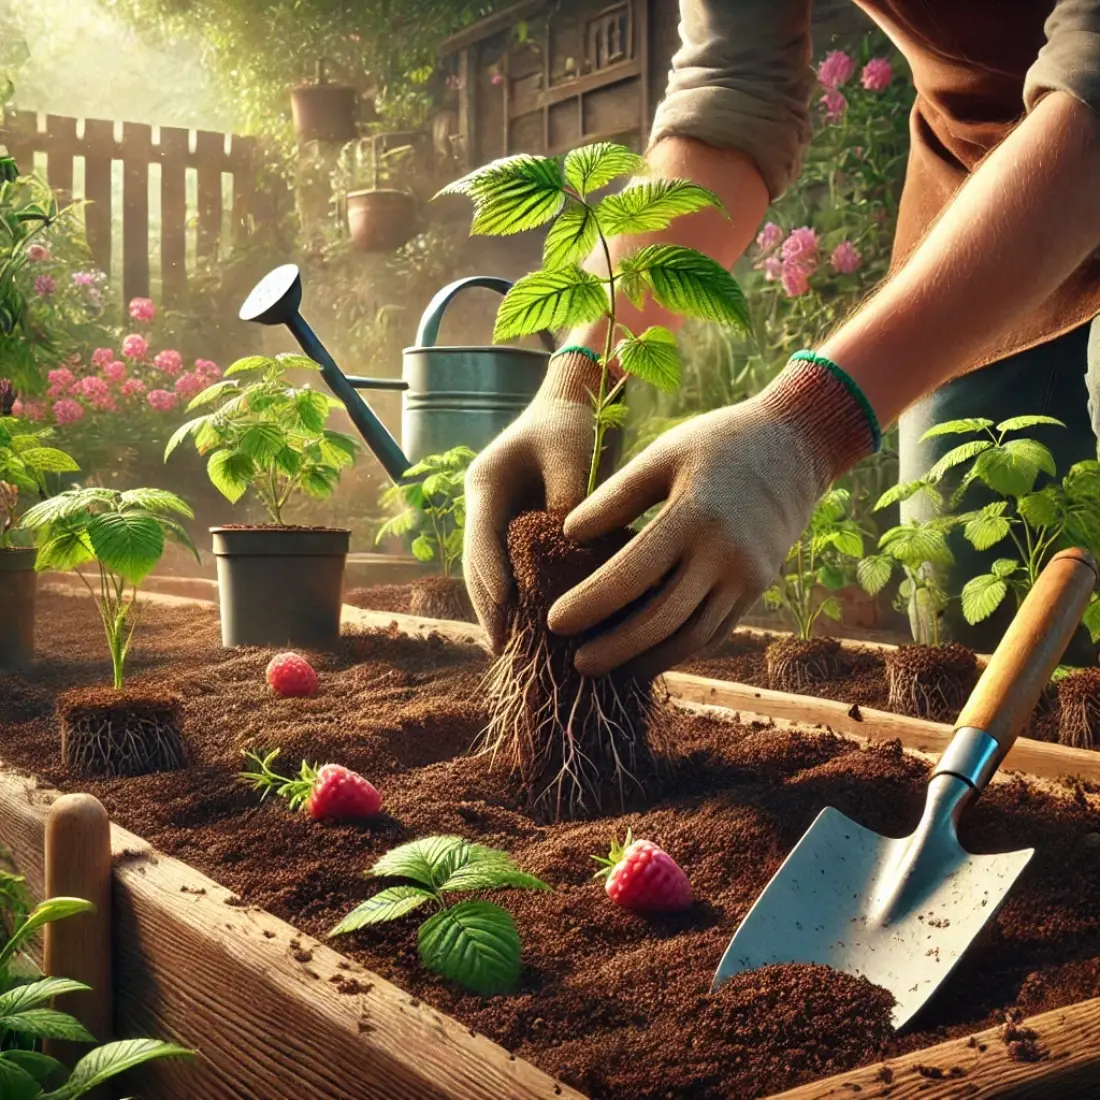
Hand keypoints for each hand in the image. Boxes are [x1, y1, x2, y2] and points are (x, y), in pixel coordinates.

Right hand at [464, 350, 604, 650]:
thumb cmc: (571, 422)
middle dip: (487, 606)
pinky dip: (516, 596)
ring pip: (488, 571)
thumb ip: (569, 498)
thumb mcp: (571, 454)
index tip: (504, 607)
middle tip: (500, 646)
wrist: (568, 402)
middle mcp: (483, 505)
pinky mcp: (514, 527)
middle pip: (476, 563)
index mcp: (486, 482)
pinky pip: (509, 568)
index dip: (491, 573)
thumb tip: (571, 550)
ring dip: (496, 608)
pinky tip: (528, 626)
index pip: (482, 535)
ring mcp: (495, 517)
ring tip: (506, 648)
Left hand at [546, 359, 876, 677]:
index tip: (554, 621)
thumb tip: (569, 534)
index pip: (632, 574)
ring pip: (691, 637)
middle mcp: (725, 554)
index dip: (590, 604)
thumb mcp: (664, 453)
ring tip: (607, 667)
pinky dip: (678, 649)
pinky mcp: (757, 589)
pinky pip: (714, 631)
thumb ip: (617, 495)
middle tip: (575, 663)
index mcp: (694, 516)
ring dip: (646, 659)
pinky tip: (646, 655)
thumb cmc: (718, 443)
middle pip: (661, 620)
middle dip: (614, 647)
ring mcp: (747, 577)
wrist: (797, 446)